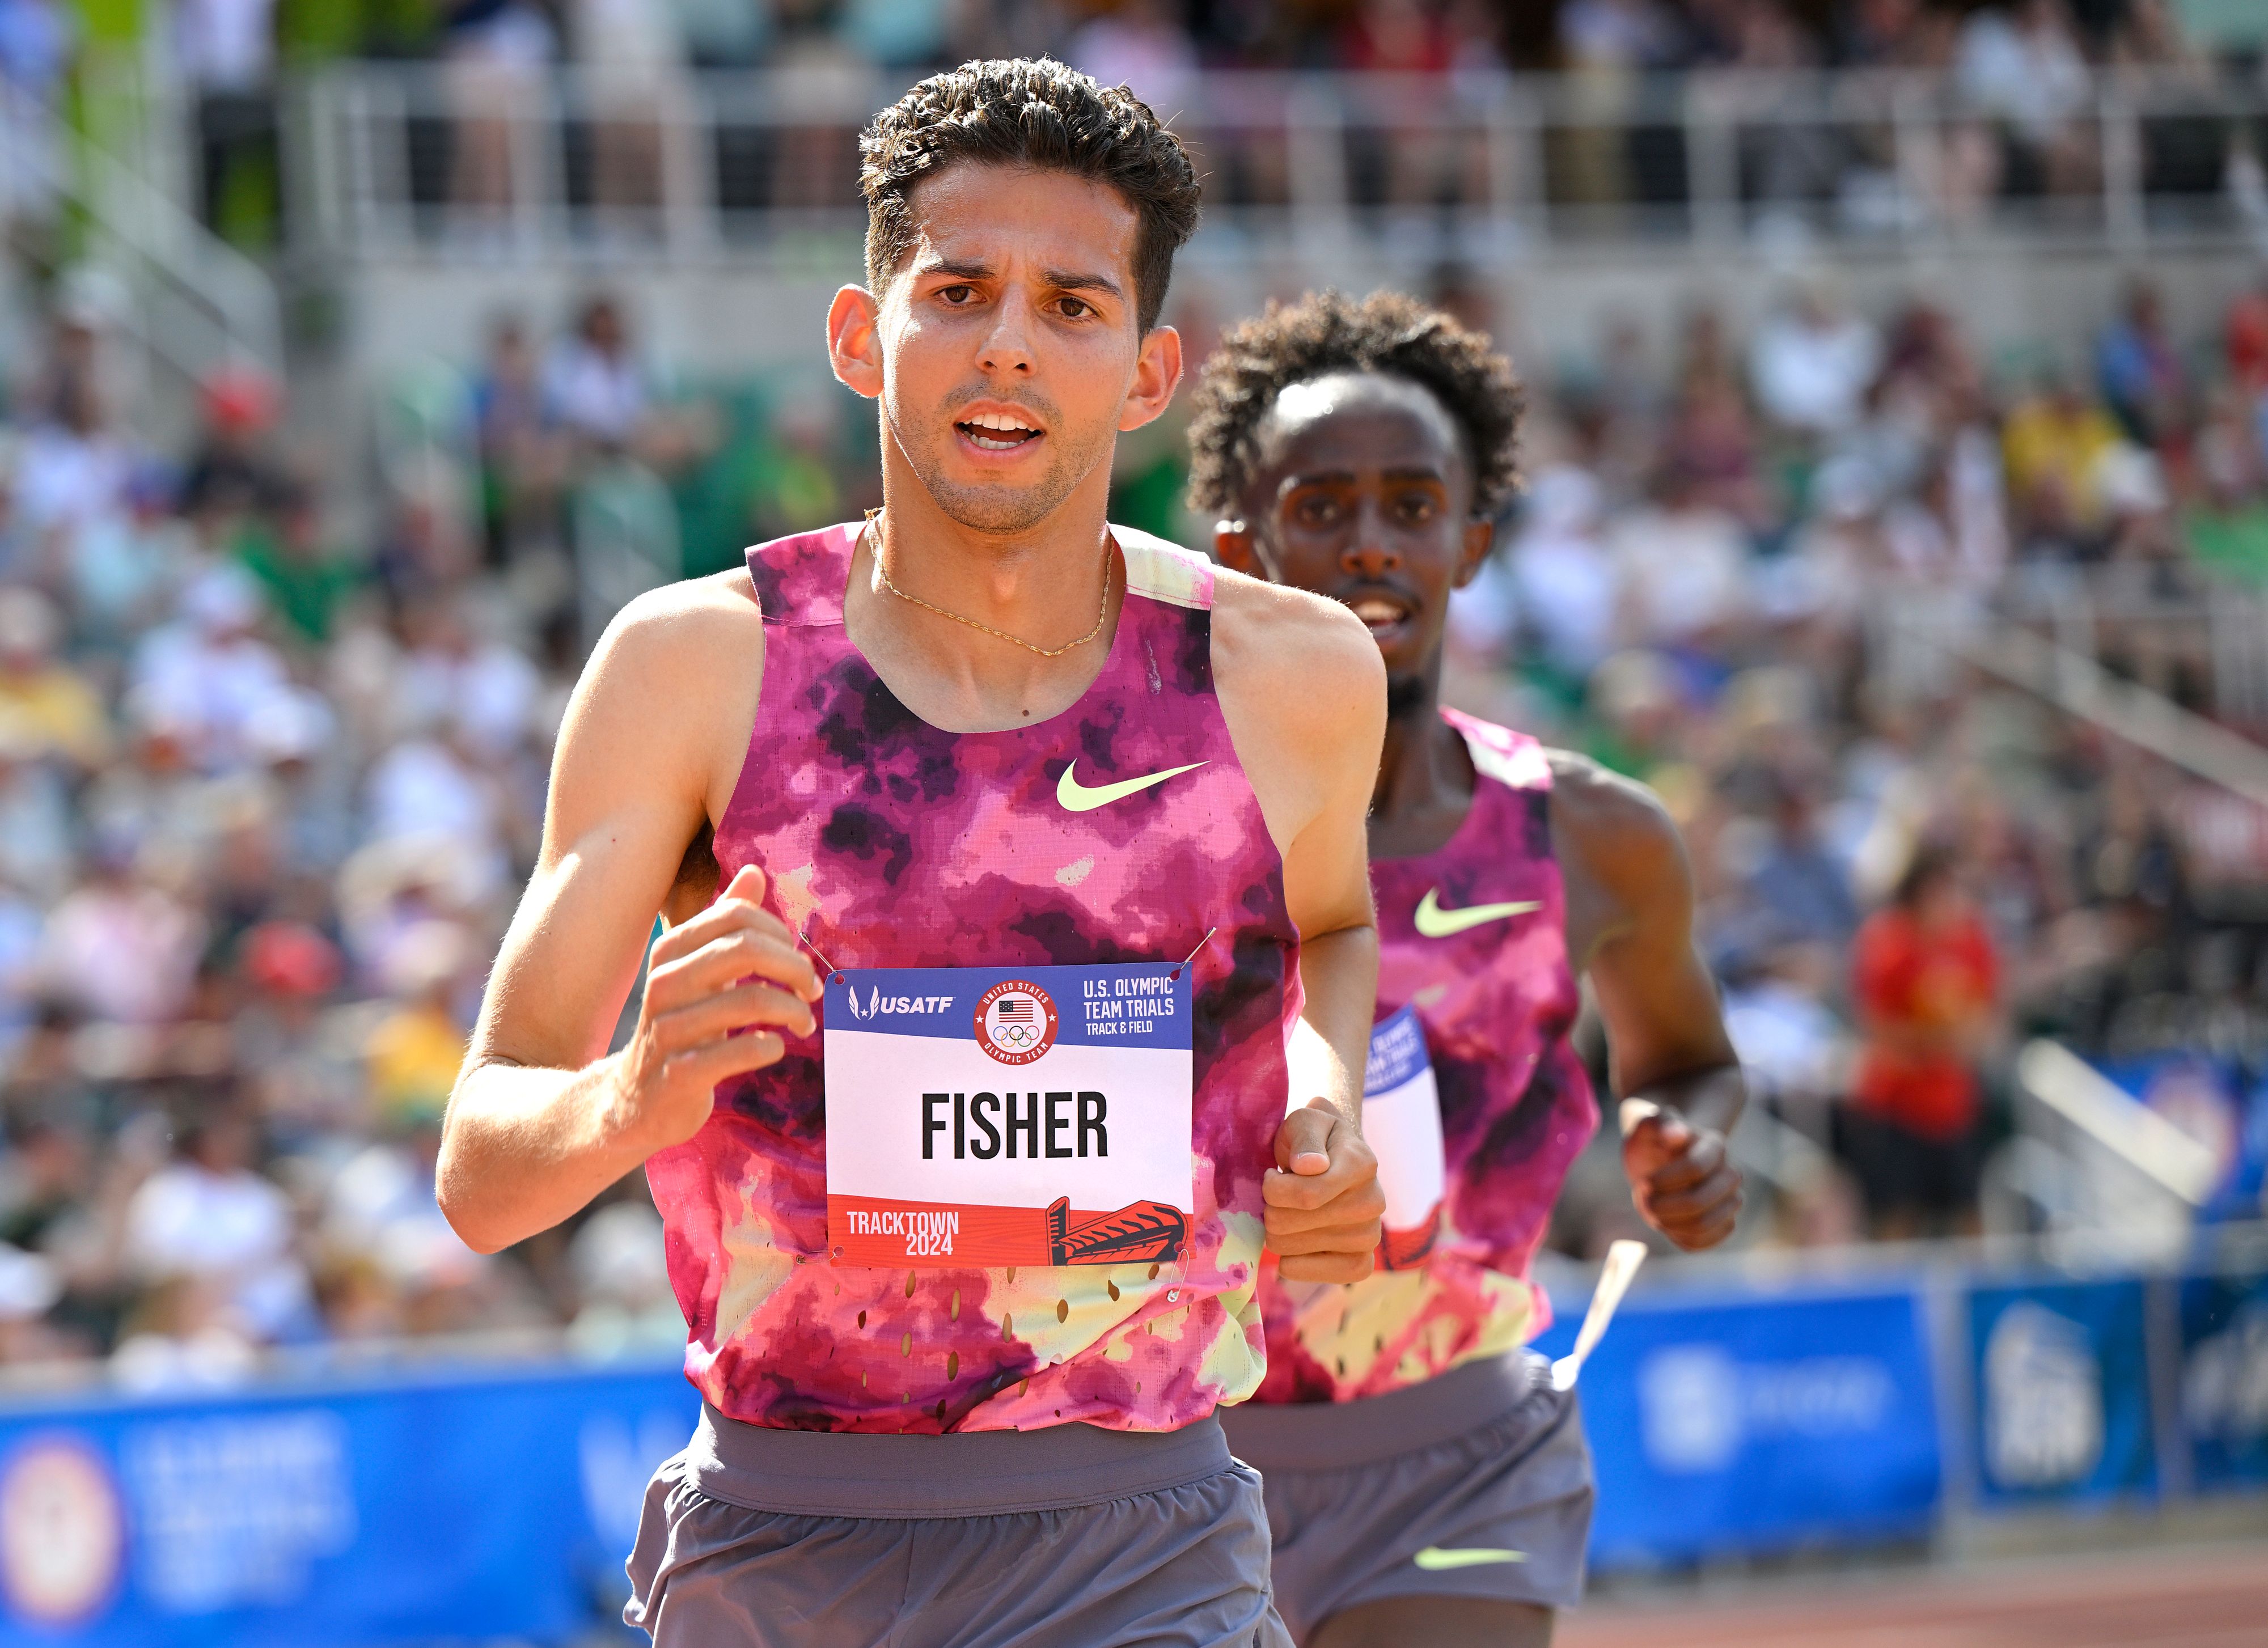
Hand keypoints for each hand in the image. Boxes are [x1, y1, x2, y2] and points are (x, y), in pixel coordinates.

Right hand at [609, 864, 821, 1154]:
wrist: (632, 1100)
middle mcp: (664, 984)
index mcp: (671, 951)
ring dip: (793, 1011)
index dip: (781, 935)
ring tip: (803, 1023)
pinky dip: (770, 1046)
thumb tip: (755, 872)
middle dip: (794, 967)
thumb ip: (725, 922)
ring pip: (750, 1000)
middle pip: (746, 948)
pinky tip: (775, 1047)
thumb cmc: (680, 1025)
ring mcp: (668, 1030)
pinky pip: (739, 1051)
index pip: (738, 917)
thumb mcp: (699, 971)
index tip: (799, 963)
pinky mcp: (679, 1075)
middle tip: (812, 990)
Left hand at [1262, 1098, 1384, 1282]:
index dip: (1272, 1188)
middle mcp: (1374, 1202)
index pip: (1305, 1195)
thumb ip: (1305, 1137)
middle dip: (1271, 1208)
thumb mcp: (1303, 1121)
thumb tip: (1309, 1167)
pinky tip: (1293, 1245)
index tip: (1271, 1175)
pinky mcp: (1361, 1262)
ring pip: (1292, 1249)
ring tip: (1289, 1212)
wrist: (1331, 1158)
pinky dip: (1295, 1263)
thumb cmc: (1312, 1140)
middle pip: (1290, 1223)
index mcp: (1362, 1163)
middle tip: (1280, 1196)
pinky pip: (1318, 1275)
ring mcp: (1370, 1235)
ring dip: (1277, 1232)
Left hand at [1620, 1098, 1741, 1250]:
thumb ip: (1659, 1122)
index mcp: (1715, 1146)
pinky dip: (1678, 1237)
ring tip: (1653, 1211)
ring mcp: (1731, 1201)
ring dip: (1668, 1223)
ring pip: (1703, 1225)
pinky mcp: (1723, 1224)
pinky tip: (1666, 1223)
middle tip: (1643, 1200)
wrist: (1663, 1158)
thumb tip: (1677, 1132)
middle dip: (1663, 1206)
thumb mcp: (1647, 1127)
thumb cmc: (1654, 1141)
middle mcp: (1730, 1174)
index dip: (1663, 1180)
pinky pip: (1704, 1242)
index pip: (1695, 1168)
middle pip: (1700, 1202)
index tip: (1642, 1182)